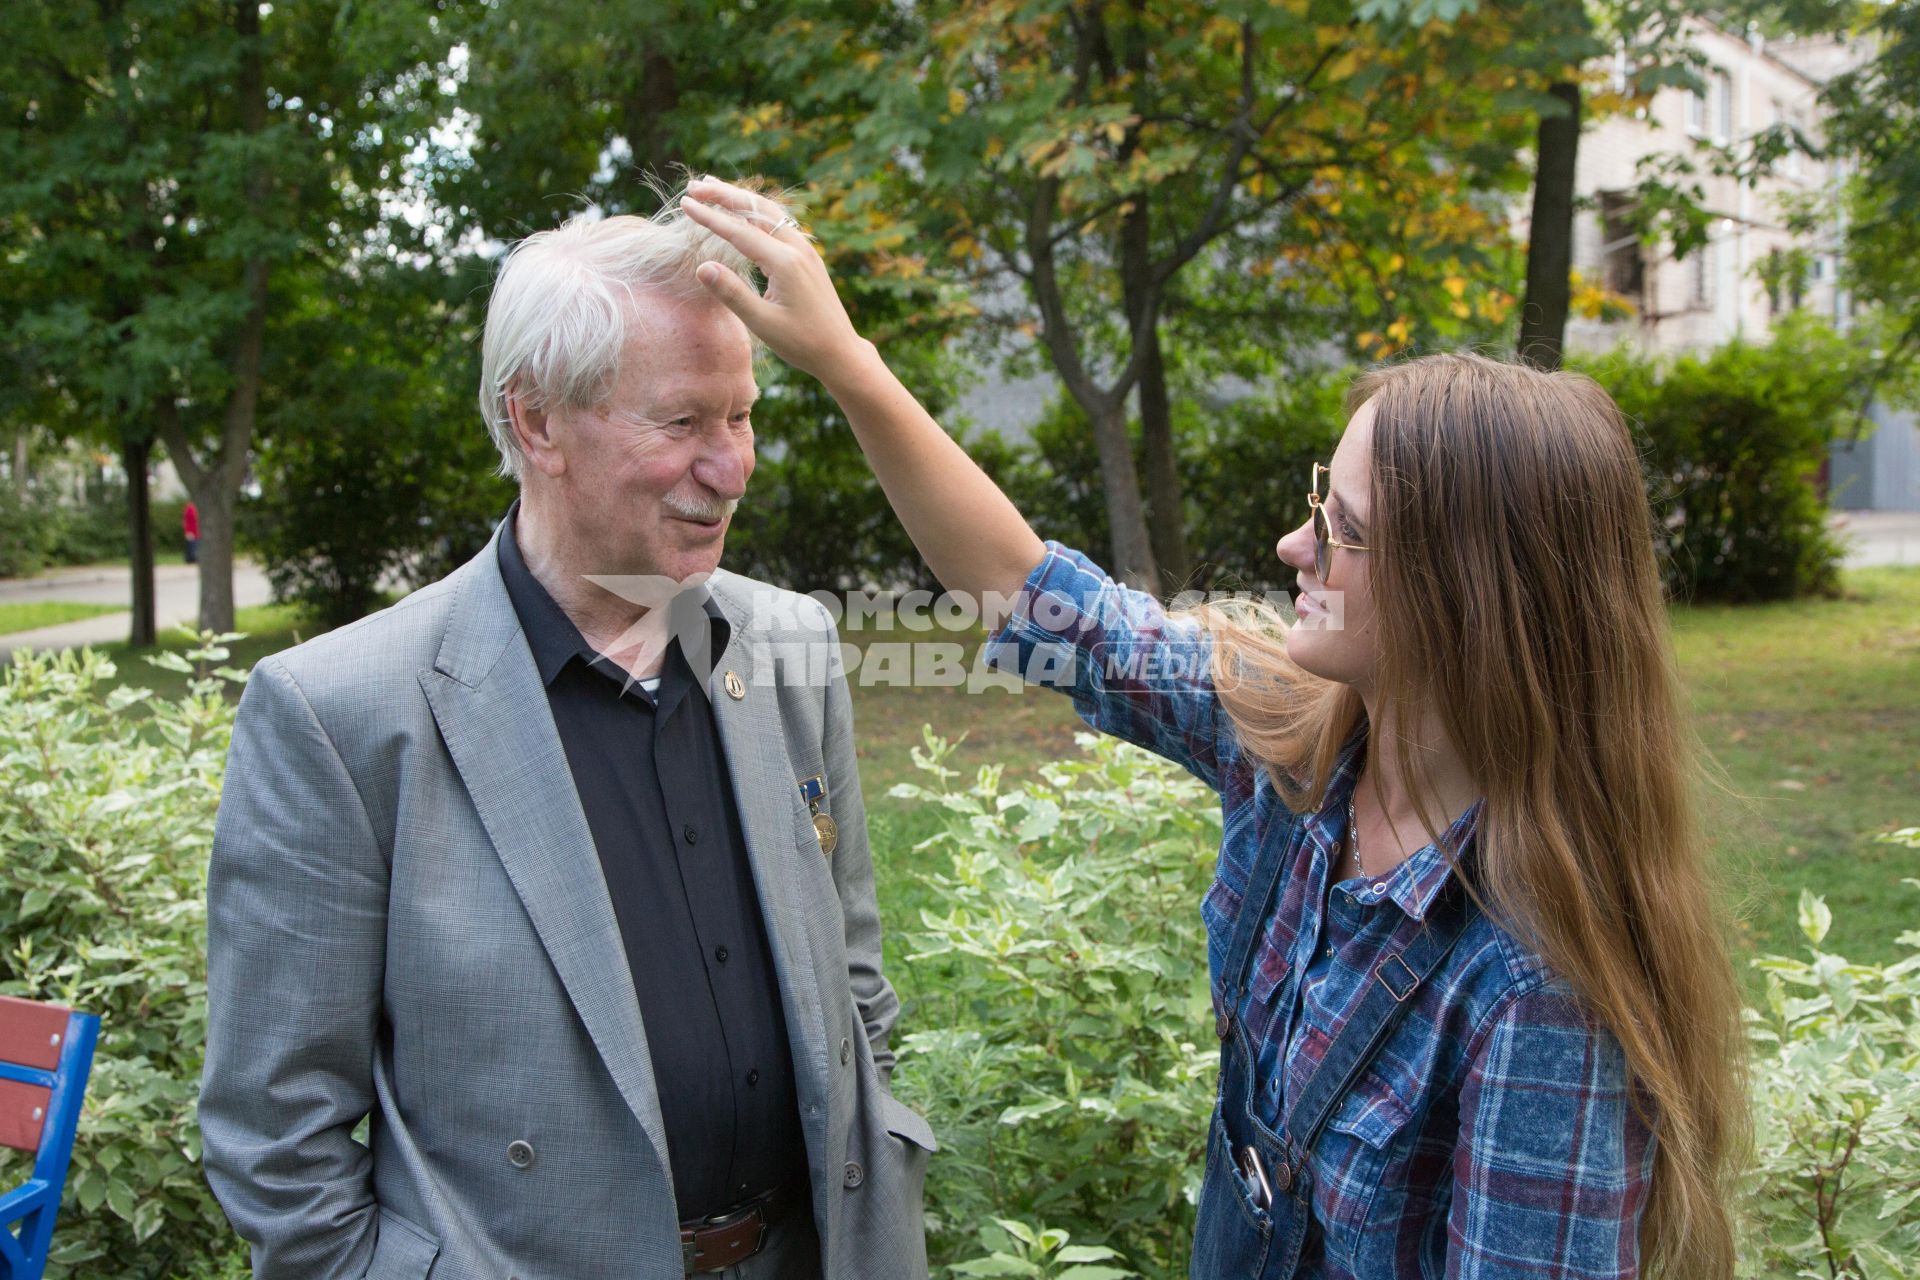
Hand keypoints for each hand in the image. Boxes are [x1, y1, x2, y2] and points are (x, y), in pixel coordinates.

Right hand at [680, 177, 874, 387]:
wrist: (840, 352)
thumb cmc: (802, 343)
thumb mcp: (763, 323)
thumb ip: (732, 293)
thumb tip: (702, 267)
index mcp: (784, 262)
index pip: (739, 231)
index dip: (710, 216)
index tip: (685, 203)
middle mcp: (797, 248)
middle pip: (756, 209)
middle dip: (724, 195)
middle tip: (695, 186)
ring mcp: (805, 250)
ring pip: (769, 212)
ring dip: (741, 198)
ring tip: (714, 188)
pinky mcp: (807, 257)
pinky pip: (779, 223)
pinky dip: (756, 211)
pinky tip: (745, 211)